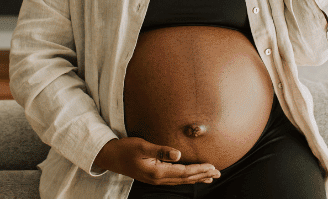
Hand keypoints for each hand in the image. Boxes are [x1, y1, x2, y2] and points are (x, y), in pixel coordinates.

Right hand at [93, 137, 220, 185]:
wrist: (109, 156)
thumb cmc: (125, 149)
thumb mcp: (142, 146)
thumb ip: (161, 151)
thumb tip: (179, 154)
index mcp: (157, 172)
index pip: (184, 172)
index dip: (199, 169)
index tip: (212, 166)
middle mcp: (158, 179)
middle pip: (185, 179)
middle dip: (202, 175)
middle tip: (218, 173)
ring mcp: (156, 179)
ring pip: (181, 180)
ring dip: (196, 178)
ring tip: (210, 176)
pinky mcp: (154, 176)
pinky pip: (175, 178)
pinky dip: (187, 177)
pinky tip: (191, 176)